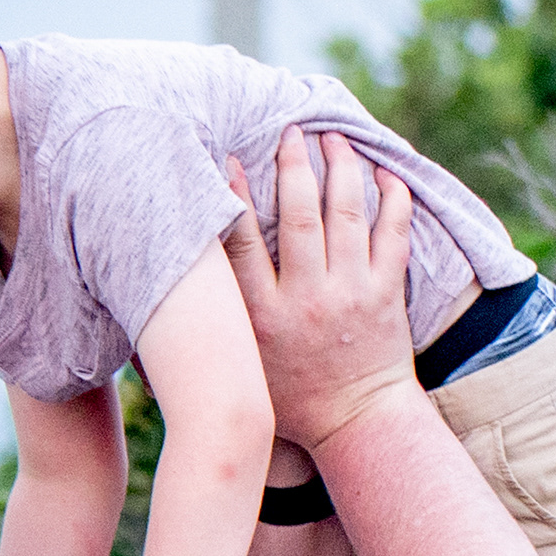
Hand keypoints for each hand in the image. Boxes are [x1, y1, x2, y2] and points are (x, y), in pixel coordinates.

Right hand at [220, 133, 414, 452]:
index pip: (242, 242)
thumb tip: (162, 301)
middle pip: (297, 216)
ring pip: (347, 214)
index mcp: (263, 317)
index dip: (234, 194)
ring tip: (335, 139)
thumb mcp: (243, 365)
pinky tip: (385, 173)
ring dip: (341, 168)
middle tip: (290, 131)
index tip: (229, 157)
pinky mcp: (387, 295)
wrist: (356, 424)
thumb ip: (215, 327)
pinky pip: (393, 234)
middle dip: (293, 165)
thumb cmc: (291, 398)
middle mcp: (307, 301)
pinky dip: (392, 199)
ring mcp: (351, 294)